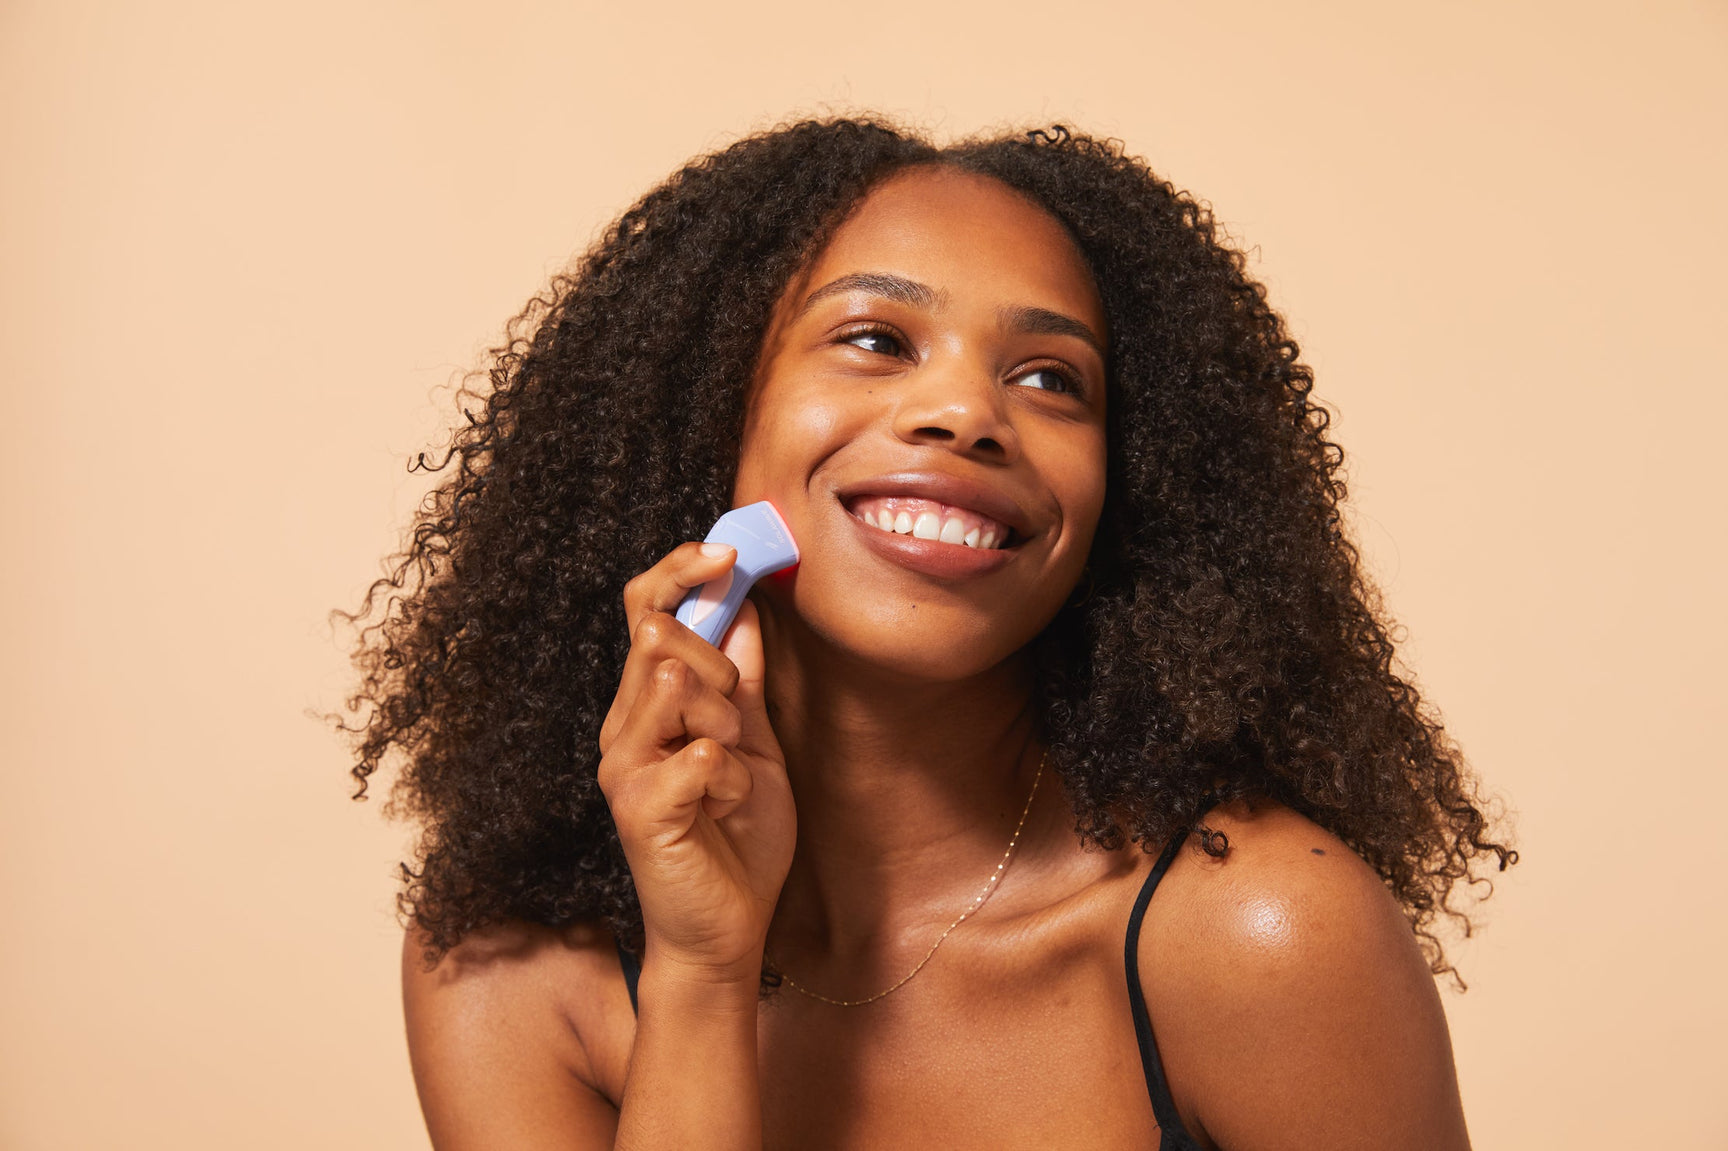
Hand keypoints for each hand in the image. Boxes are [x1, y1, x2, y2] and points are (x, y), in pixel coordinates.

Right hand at [597, 543, 795, 980]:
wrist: (726, 929)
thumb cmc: (736, 838)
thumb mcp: (754, 744)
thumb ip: (743, 682)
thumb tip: (745, 606)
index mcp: (645, 705)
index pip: (645, 610)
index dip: (680, 569)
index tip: (728, 551)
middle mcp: (621, 726)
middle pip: (662, 636)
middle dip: (719, 667)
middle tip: (735, 725)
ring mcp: (622, 765)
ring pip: (676, 683)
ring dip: (724, 723)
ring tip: (728, 772)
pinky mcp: (637, 806)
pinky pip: (699, 752)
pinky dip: (731, 777)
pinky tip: (723, 807)